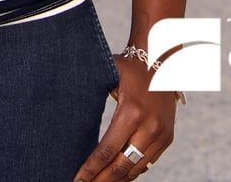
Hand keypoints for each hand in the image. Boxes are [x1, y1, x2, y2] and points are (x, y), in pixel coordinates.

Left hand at [74, 55, 177, 180]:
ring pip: (136, 168)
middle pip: (122, 166)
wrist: (164, 61)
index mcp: (131, 112)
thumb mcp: (109, 73)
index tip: (78, 179)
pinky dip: (131, 171)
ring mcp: (161, 135)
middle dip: (102, 180)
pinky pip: (148, 162)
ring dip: (117, 179)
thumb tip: (62, 99)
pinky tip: (116, 174)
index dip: (91, 169)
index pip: (107, 150)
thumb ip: (90, 88)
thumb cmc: (130, 67)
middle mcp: (149, 127)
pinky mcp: (168, 138)